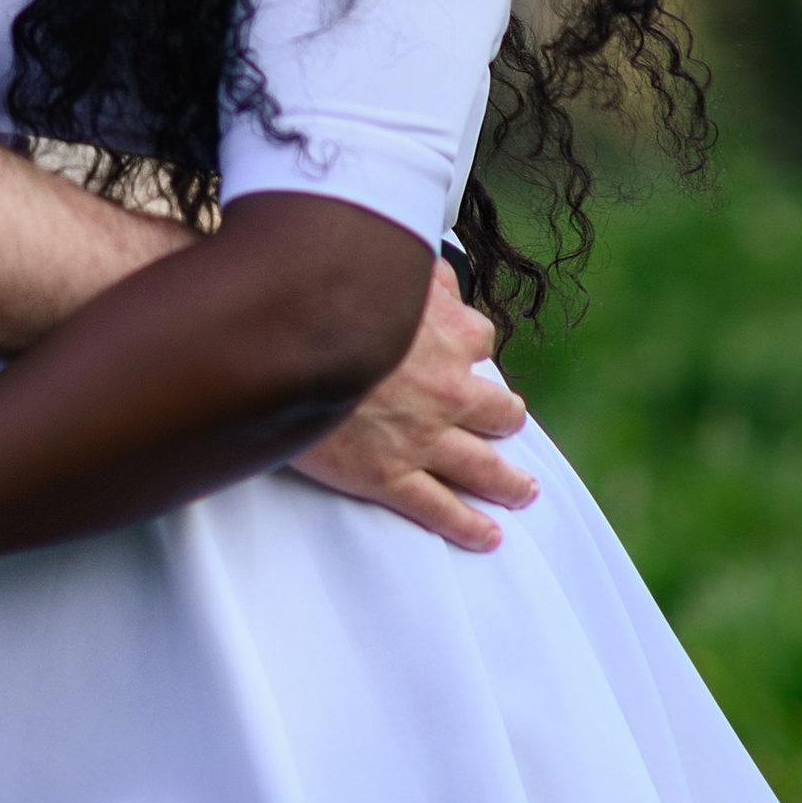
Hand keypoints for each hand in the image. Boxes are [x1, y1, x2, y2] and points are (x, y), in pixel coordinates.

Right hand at [288, 255, 536, 549]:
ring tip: (522, 491)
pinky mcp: (389, 477)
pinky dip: (468, 527)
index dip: (471, 348)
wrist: (279, 349)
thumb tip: (435, 269)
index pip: (479, 339)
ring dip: (508, 482)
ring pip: (483, 467)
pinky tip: (487, 536)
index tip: (465, 355)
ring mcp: (422, 438)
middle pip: (499, 411)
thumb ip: (413, 272)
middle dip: (504, 418)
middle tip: (506, 425)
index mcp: (446, 334)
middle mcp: (446, 390)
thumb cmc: (323, 301)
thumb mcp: (379, 266)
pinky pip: (440, 509)